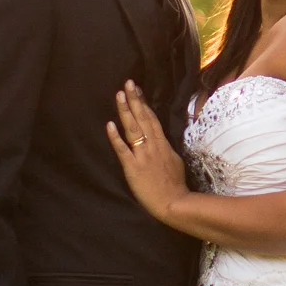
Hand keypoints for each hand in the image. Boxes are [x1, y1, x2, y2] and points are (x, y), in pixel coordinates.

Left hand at [107, 81, 188, 224]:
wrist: (173, 202)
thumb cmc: (175, 184)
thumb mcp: (175, 161)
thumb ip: (166, 148)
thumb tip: (160, 139)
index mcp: (163, 144)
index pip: (152, 119)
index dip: (143, 103)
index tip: (137, 90)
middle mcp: (152, 146)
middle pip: (142, 118)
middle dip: (135, 100)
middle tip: (128, 83)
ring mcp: (142, 155)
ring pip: (132, 129)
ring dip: (125, 111)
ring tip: (119, 95)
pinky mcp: (132, 167)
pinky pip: (123, 150)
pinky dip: (115, 137)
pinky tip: (109, 124)